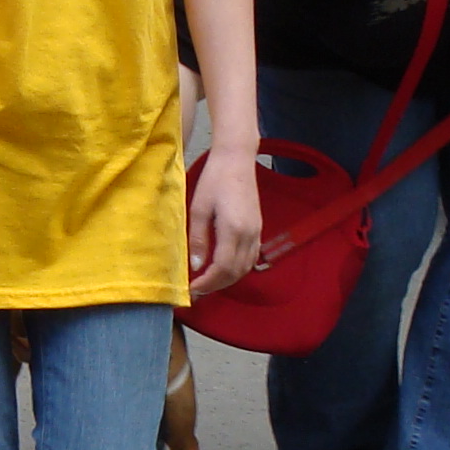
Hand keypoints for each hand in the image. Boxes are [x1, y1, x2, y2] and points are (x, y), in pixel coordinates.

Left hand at [187, 140, 263, 296]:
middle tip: (197, 290)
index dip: (207, 283)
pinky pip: (251, 258)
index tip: (192, 289)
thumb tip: (197, 267)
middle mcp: (249, 234)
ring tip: (207, 282)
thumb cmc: (214, 179)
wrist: (237, 159)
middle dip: (216, 285)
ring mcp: (256, 232)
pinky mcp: (258, 229)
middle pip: (235, 273)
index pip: (222, 268)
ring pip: (245, 268)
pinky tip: (223, 268)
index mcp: (233, 230)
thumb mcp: (198, 209)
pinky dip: (237, 269)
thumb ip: (198, 240)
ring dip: (227, 280)